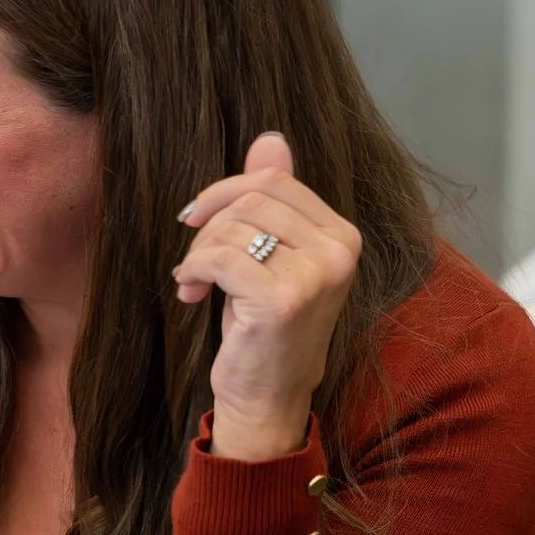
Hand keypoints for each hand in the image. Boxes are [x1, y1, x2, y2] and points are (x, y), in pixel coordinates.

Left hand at [174, 132, 361, 460]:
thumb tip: (269, 138)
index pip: (274, 181)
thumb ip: (272, 201)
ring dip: (198, 253)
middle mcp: (340, 250)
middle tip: (194, 263)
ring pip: (233, 227)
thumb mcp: (269, 257)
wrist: (269, 396)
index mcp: (343, 234)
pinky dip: (193, 270)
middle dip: (208, 226)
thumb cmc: (263, 327)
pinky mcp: (285, 299)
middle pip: (252, 199)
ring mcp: (317, 274)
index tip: (196, 222)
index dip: (223, 193)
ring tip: (194, 283)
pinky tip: (191, 292)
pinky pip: (219, 257)